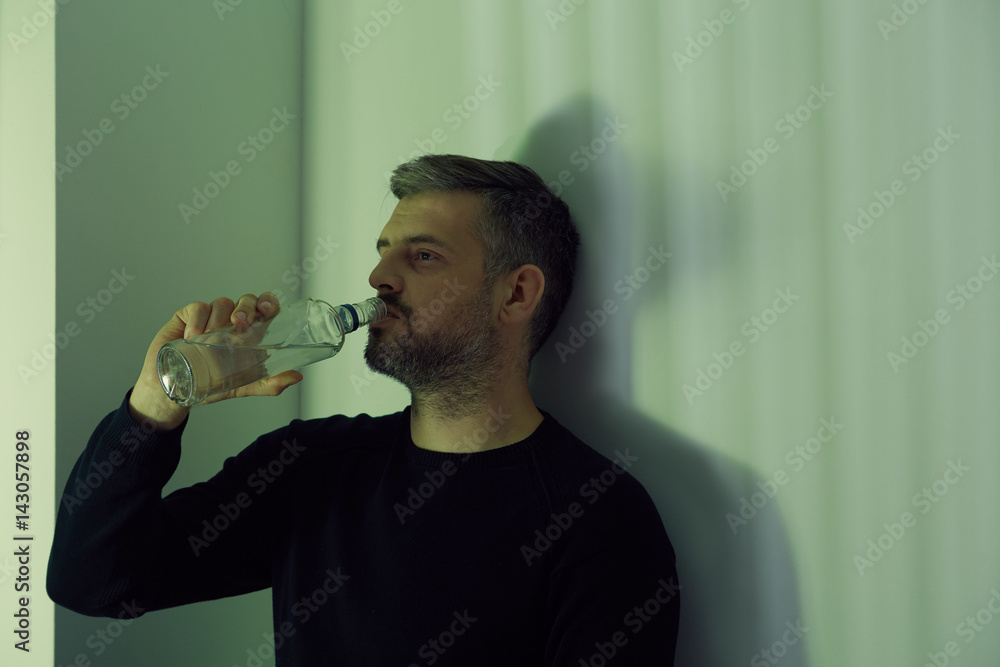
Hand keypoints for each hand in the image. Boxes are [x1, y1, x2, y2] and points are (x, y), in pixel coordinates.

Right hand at [128, 292, 302, 430]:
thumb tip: (296, 377)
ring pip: (223, 302)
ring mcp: (210, 317)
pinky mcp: (188, 316)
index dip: (269, 302)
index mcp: (248, 333)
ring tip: (208, 339)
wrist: (173, 390)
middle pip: (246, 300)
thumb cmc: (208, 383)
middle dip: (246, 307)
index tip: (267, 309)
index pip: (264, 308)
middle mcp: (231, 321)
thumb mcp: (243, 386)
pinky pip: (198, 307)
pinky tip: (193, 336)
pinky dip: (198, 320)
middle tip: (238, 324)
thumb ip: (269, 383)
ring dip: (219, 318)